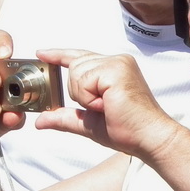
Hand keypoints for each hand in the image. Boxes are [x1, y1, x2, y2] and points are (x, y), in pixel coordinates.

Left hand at [36, 49, 178, 158]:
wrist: (148, 137)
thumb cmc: (127, 130)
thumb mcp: (88, 122)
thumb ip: (65, 117)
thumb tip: (41, 121)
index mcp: (113, 68)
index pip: (80, 56)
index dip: (59, 54)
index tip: (42, 53)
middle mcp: (116, 61)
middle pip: (74, 65)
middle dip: (78, 92)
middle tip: (100, 106)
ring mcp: (117, 63)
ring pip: (76, 72)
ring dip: (85, 96)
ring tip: (106, 105)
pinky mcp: (116, 70)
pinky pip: (84, 80)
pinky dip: (89, 97)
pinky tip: (106, 104)